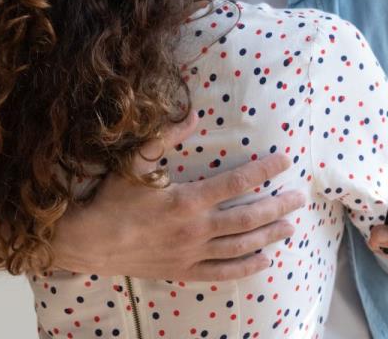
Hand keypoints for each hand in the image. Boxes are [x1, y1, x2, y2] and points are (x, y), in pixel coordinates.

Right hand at [53, 113, 305, 279]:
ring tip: (290, 226)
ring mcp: (192, 253)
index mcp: (188, 200)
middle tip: (299, 197)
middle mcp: (196, 229)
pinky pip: (222, 272)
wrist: (88, 242)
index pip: (237, 183)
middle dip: (278, 206)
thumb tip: (193, 116)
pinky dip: (246, 267)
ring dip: (269, 235)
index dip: (264, 170)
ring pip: (241, 245)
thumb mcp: (134, 163)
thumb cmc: (112, 199)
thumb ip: (164, 138)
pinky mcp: (184, 270)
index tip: (285, 160)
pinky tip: (264, 259)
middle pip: (248, 218)